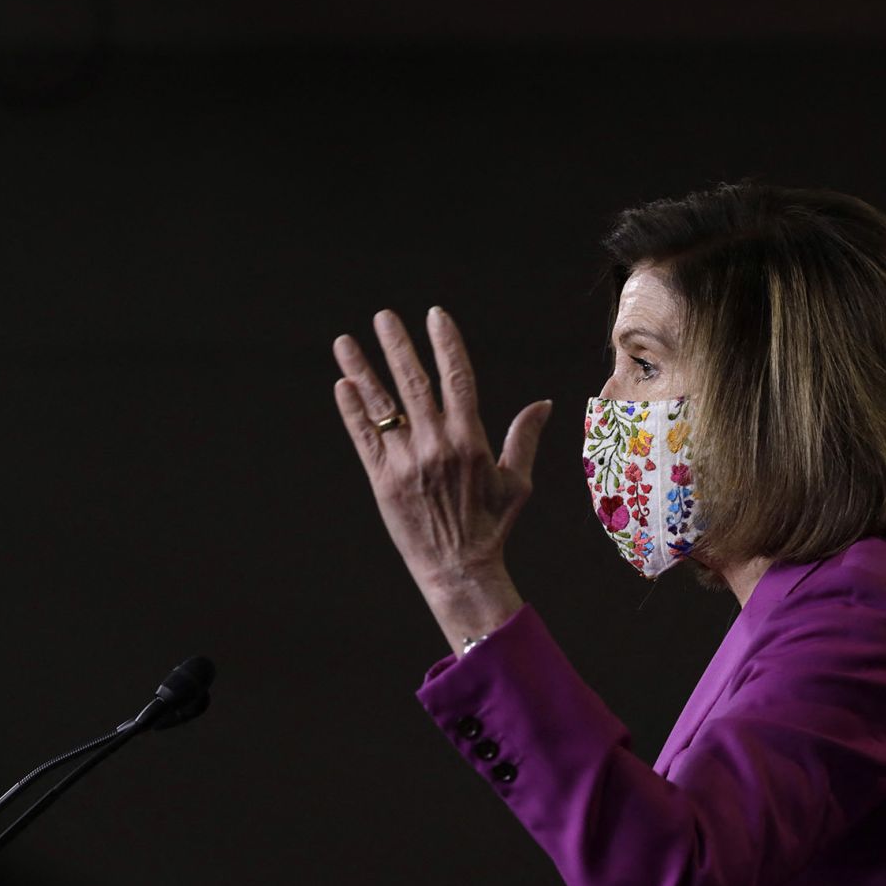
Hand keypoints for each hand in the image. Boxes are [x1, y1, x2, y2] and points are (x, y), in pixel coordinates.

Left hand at [332, 307, 552, 649]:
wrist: (459, 570)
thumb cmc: (492, 526)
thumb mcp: (516, 482)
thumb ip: (523, 438)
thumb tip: (543, 403)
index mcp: (471, 440)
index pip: (457, 378)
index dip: (445, 344)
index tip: (435, 315)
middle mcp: (437, 445)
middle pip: (414, 383)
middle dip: (397, 346)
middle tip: (383, 317)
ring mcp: (407, 462)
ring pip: (381, 406)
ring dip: (362, 371)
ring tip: (345, 342)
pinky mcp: (382, 481)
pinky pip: (364, 438)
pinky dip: (352, 411)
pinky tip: (342, 386)